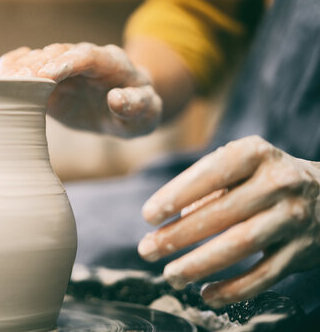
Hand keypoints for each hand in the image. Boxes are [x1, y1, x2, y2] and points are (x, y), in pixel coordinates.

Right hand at [0, 43, 161, 137]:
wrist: (128, 107)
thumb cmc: (139, 111)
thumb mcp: (147, 114)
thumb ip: (136, 105)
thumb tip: (116, 99)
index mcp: (111, 63)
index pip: (88, 56)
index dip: (67, 62)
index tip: (47, 74)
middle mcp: (85, 58)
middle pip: (59, 53)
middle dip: (39, 65)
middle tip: (19, 81)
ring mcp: (66, 66)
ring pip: (41, 57)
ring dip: (23, 68)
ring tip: (6, 81)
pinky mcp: (51, 79)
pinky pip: (31, 65)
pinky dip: (17, 66)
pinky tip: (4, 73)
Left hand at [137, 135, 319, 306]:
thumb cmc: (263, 178)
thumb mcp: (239, 166)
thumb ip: (205, 186)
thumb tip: (173, 218)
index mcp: (256, 154)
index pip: (212, 171)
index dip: (177, 193)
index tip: (148, 215)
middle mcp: (278, 182)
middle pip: (222, 213)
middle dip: (178, 235)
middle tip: (147, 249)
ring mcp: (293, 217)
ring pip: (241, 244)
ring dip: (200, 264)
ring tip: (170, 275)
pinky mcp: (302, 251)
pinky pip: (265, 274)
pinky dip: (233, 288)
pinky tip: (206, 294)